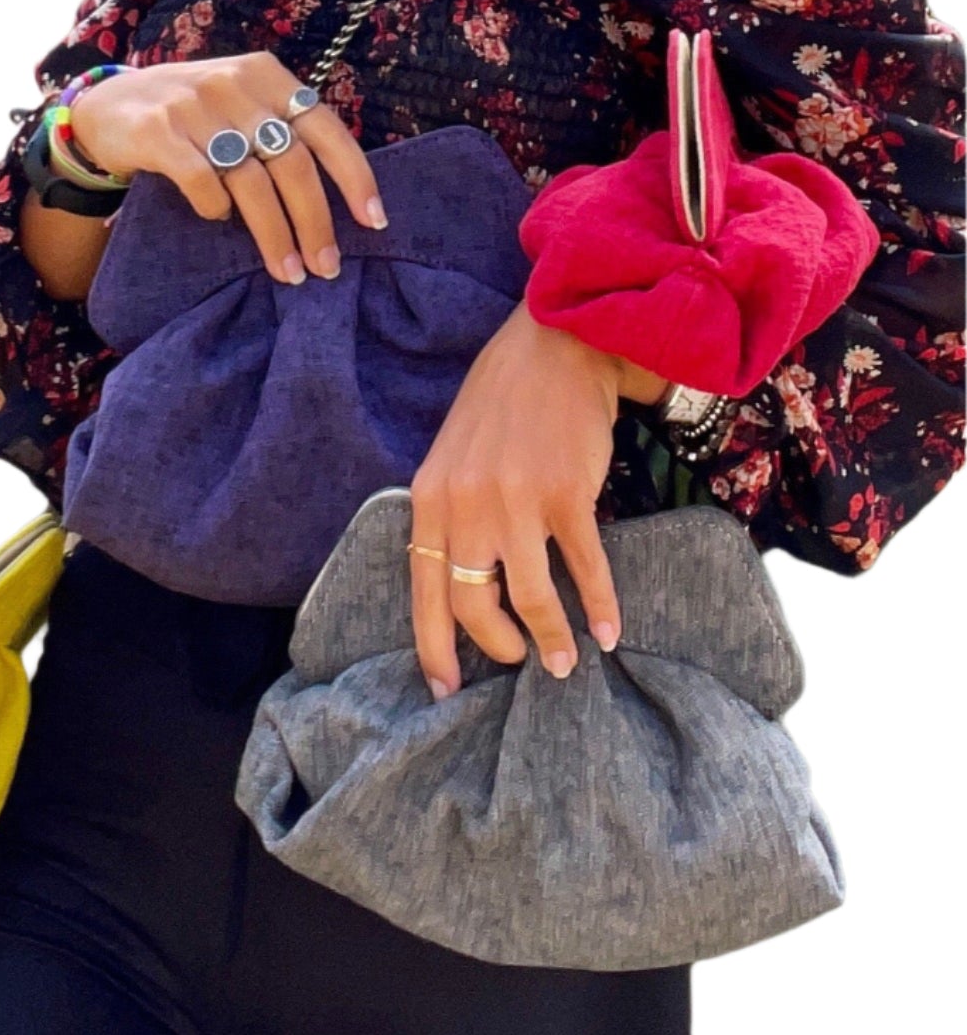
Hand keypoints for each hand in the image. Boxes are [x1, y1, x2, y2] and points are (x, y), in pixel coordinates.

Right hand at [67, 53, 386, 281]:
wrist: (106, 104)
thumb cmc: (190, 115)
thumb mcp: (241, 102)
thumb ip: (283, 129)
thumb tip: (338, 198)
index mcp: (267, 76)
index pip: (326, 129)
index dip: (355, 178)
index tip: (374, 223)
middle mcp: (235, 84)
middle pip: (293, 164)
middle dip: (315, 223)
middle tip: (326, 267)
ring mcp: (195, 106)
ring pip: (252, 182)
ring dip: (275, 236)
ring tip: (288, 272)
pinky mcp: (159, 131)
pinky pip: (203, 183)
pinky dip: (218, 210)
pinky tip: (220, 221)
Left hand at [407, 305, 666, 696]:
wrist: (554, 346)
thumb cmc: (501, 404)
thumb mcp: (451, 457)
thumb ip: (449, 514)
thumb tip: (459, 582)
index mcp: (429, 498)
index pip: (424, 590)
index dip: (433, 647)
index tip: (445, 689)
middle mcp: (465, 504)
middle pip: (474, 604)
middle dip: (497, 647)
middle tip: (518, 663)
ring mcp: (516, 500)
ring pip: (529, 596)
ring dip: (550, 640)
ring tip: (565, 663)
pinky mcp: (567, 494)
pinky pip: (584, 567)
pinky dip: (598, 606)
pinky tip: (609, 631)